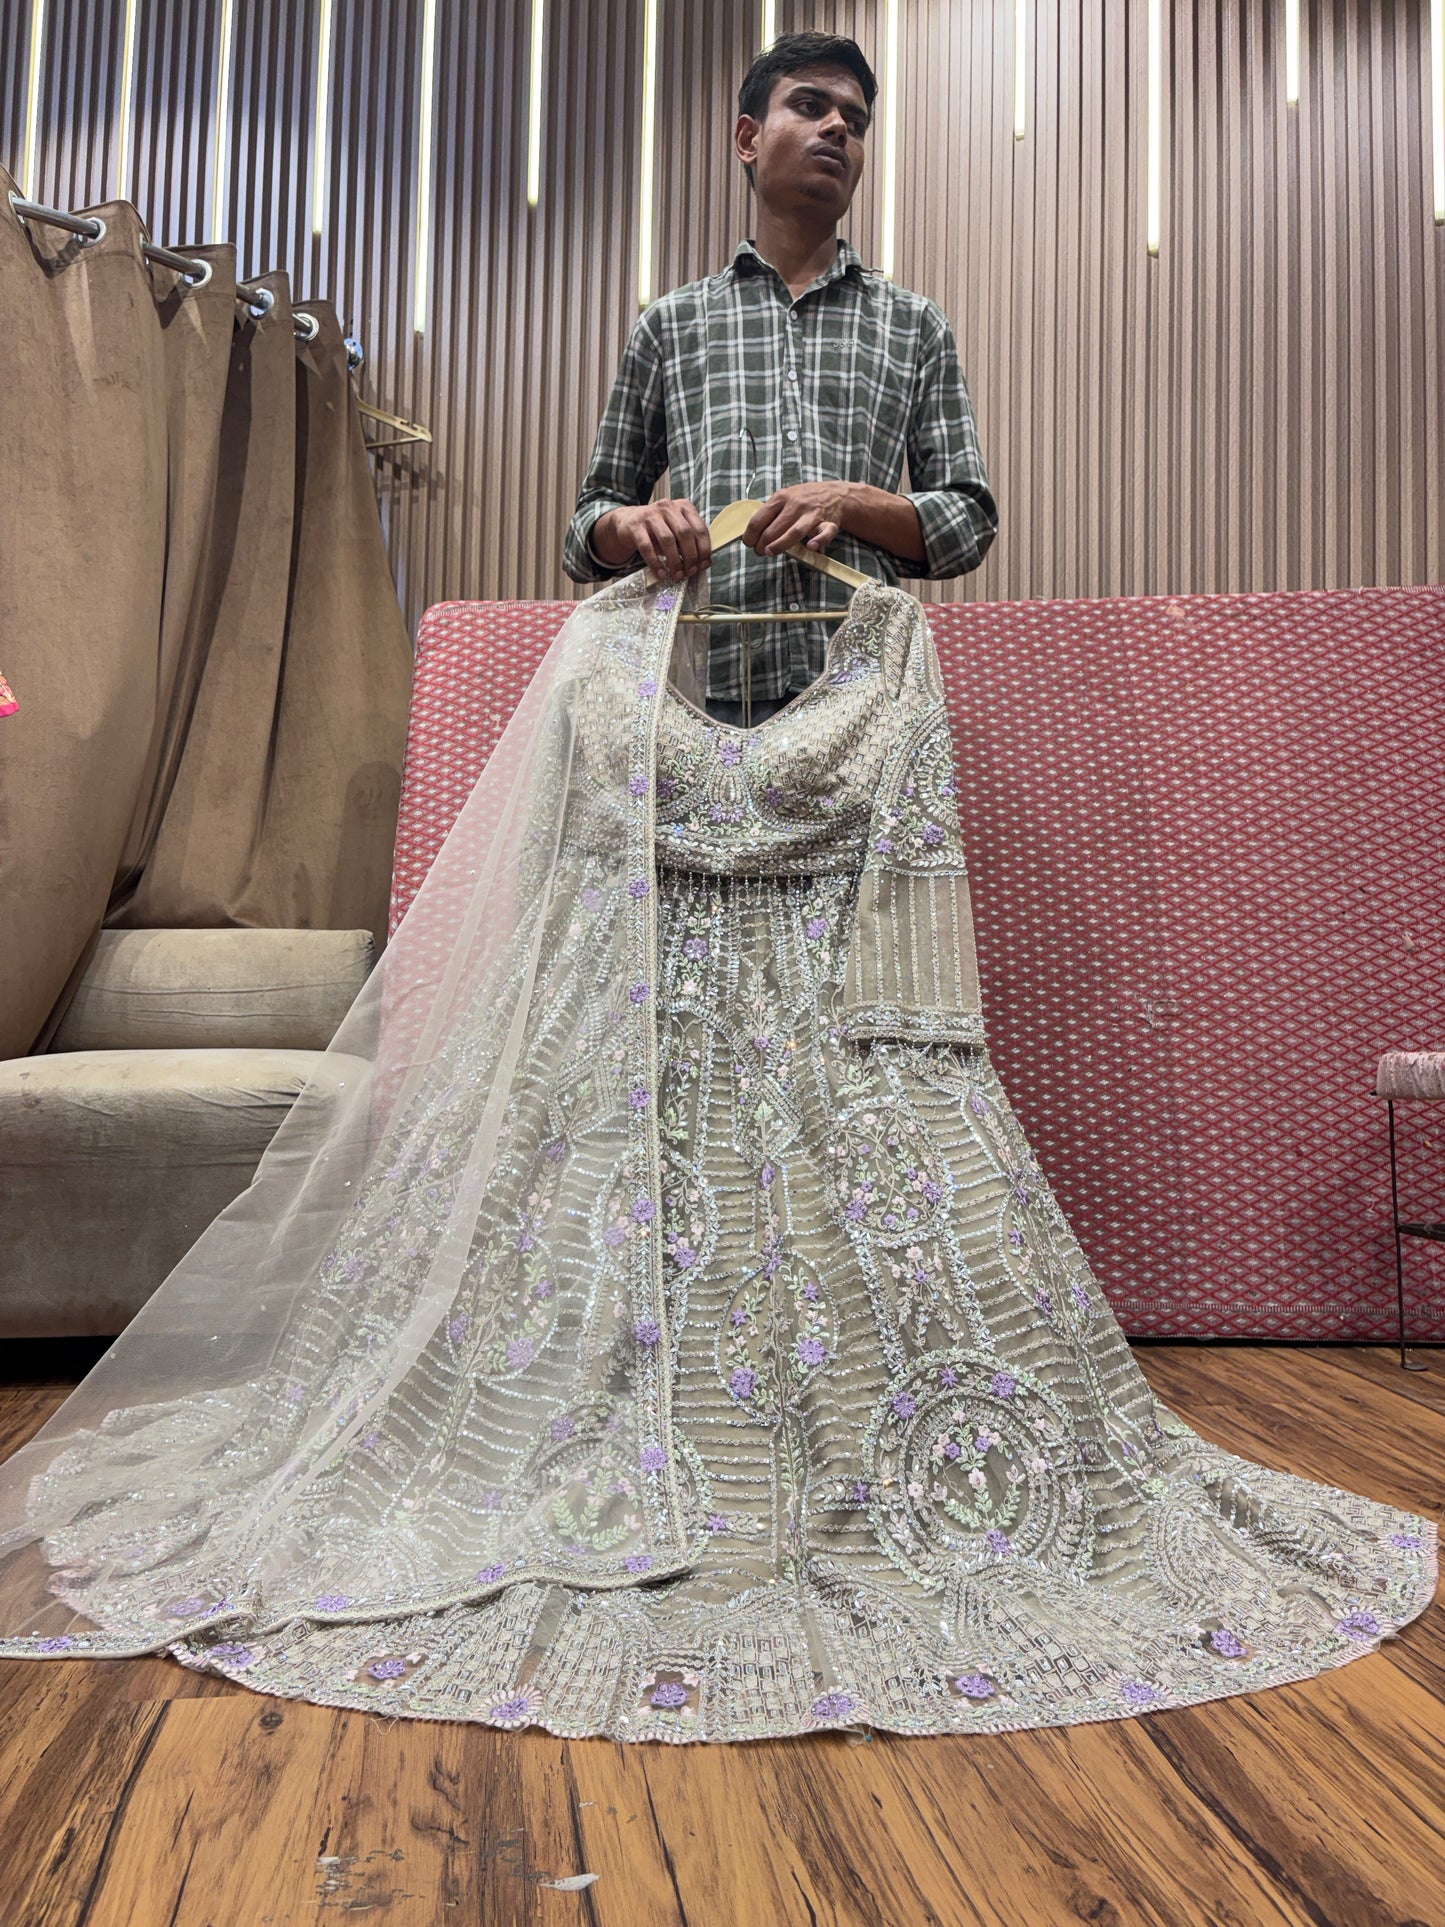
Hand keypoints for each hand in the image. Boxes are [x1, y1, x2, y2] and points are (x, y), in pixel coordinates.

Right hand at [593, 500, 711, 580]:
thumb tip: (701, 563)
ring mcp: (650, 515)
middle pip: (685, 534)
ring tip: (677, 575)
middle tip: (690, 572)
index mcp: (684, 507)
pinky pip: (647, 547)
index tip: (703, 565)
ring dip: (675, 561)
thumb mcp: (676, 530)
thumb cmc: (658, 529)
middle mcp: (668, 507)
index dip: (704, 549)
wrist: (628, 521)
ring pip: (667, 540)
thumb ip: (689, 542)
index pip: (700, 529)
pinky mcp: (635, 526)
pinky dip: (656, 563)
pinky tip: (662, 573)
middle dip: (690, 556)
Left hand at [743, 482, 852, 557]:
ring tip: (769, 552)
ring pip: (794, 532)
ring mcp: (812, 514)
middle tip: (760, 552)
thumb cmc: (804, 499)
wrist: (836, 494)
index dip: (750, 536)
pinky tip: (811, 546)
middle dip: (762, 545)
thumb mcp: (784, 497)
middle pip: (773, 529)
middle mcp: (796, 505)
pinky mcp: (828, 523)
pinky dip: (819, 541)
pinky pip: (825, 533)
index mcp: (781, 498)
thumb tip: (751, 532)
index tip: (749, 544)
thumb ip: (770, 512)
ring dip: (780, 545)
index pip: (759, 520)